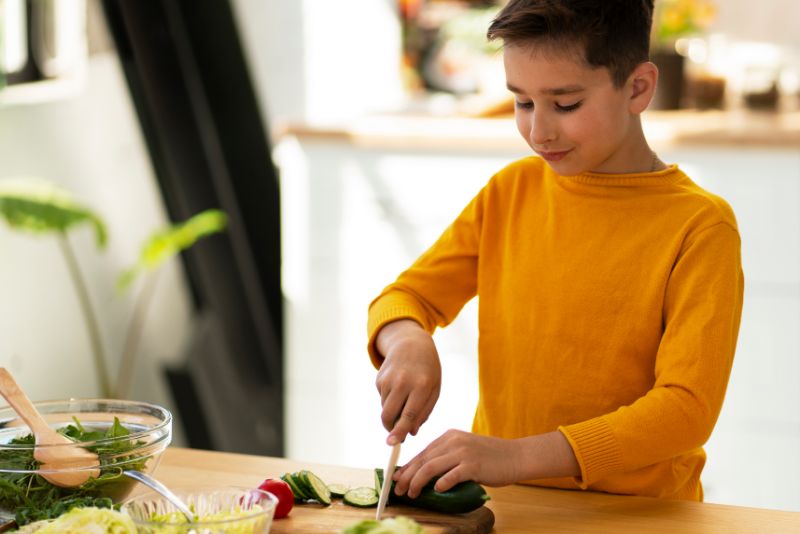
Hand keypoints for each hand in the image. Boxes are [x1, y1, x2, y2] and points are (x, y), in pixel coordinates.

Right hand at [375, 320, 441, 443]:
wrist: (412, 344)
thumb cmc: (428, 371)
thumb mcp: (434, 389)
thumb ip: (424, 412)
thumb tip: (411, 432)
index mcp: (421, 386)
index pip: (409, 415)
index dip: (400, 431)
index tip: (392, 443)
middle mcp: (403, 382)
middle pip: (390, 415)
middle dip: (391, 429)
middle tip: (396, 435)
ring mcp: (389, 379)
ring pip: (385, 409)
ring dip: (392, 414)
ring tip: (404, 401)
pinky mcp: (380, 378)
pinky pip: (382, 399)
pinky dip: (389, 401)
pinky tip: (398, 388)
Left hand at [392, 430, 522, 497]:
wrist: (515, 456)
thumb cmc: (489, 457)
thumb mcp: (464, 450)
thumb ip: (446, 457)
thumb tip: (424, 474)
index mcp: (449, 436)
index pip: (422, 452)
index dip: (407, 466)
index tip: (396, 478)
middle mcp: (453, 441)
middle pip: (423, 460)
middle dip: (407, 476)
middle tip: (398, 490)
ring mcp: (463, 452)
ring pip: (431, 467)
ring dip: (417, 482)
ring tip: (412, 493)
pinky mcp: (473, 465)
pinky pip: (451, 476)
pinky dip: (441, 484)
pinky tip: (436, 490)